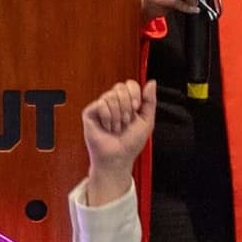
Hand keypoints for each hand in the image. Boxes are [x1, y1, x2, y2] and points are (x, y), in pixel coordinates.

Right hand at [79, 79, 158, 197]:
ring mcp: (101, 107)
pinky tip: (107, 127)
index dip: (134, 94)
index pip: (130, 84)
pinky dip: (107, 118)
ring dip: (117, 116)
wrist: (118, 158)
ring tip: (116, 127)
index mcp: (127, 102)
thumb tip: (151, 83)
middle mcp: (114, 103)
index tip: (136, 108)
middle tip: (125, 121)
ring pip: (110, 96)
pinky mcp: (90, 113)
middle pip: (120, 87)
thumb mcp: (147, 121)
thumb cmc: (130, 144)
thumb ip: (150, 101)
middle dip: (126, 107)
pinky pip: (101, 104)